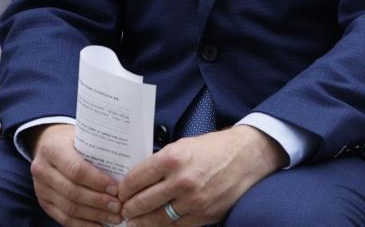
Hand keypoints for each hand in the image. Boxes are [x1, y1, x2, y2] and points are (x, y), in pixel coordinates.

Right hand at [28, 123, 121, 225]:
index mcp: (51, 148)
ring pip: (69, 208)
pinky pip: (64, 219)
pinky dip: (84, 225)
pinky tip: (100, 225)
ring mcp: (40, 188)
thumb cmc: (72, 141)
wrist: (48, 145)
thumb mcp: (82, 136)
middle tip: (119, 207)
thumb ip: (97, 149)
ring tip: (114, 217)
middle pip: (72, 191)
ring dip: (95, 215)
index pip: (76, 169)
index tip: (116, 189)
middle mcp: (41, 169)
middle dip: (99, 202)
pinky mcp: (44, 203)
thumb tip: (127, 168)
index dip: (97, 182)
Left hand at [119, 126, 285, 225]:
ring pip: (158, 218)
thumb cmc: (211, 148)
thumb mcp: (181, 146)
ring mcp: (194, 201)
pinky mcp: (205, 215)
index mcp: (172, 158)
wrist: (245, 157)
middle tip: (122, 209)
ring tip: (134, 221)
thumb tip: (138, 179)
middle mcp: (182, 181)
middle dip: (129, 208)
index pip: (137, 178)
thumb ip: (160, 162)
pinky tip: (155, 224)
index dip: (124, 188)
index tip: (120, 192)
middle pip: (144, 201)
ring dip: (142, 221)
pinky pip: (178, 226)